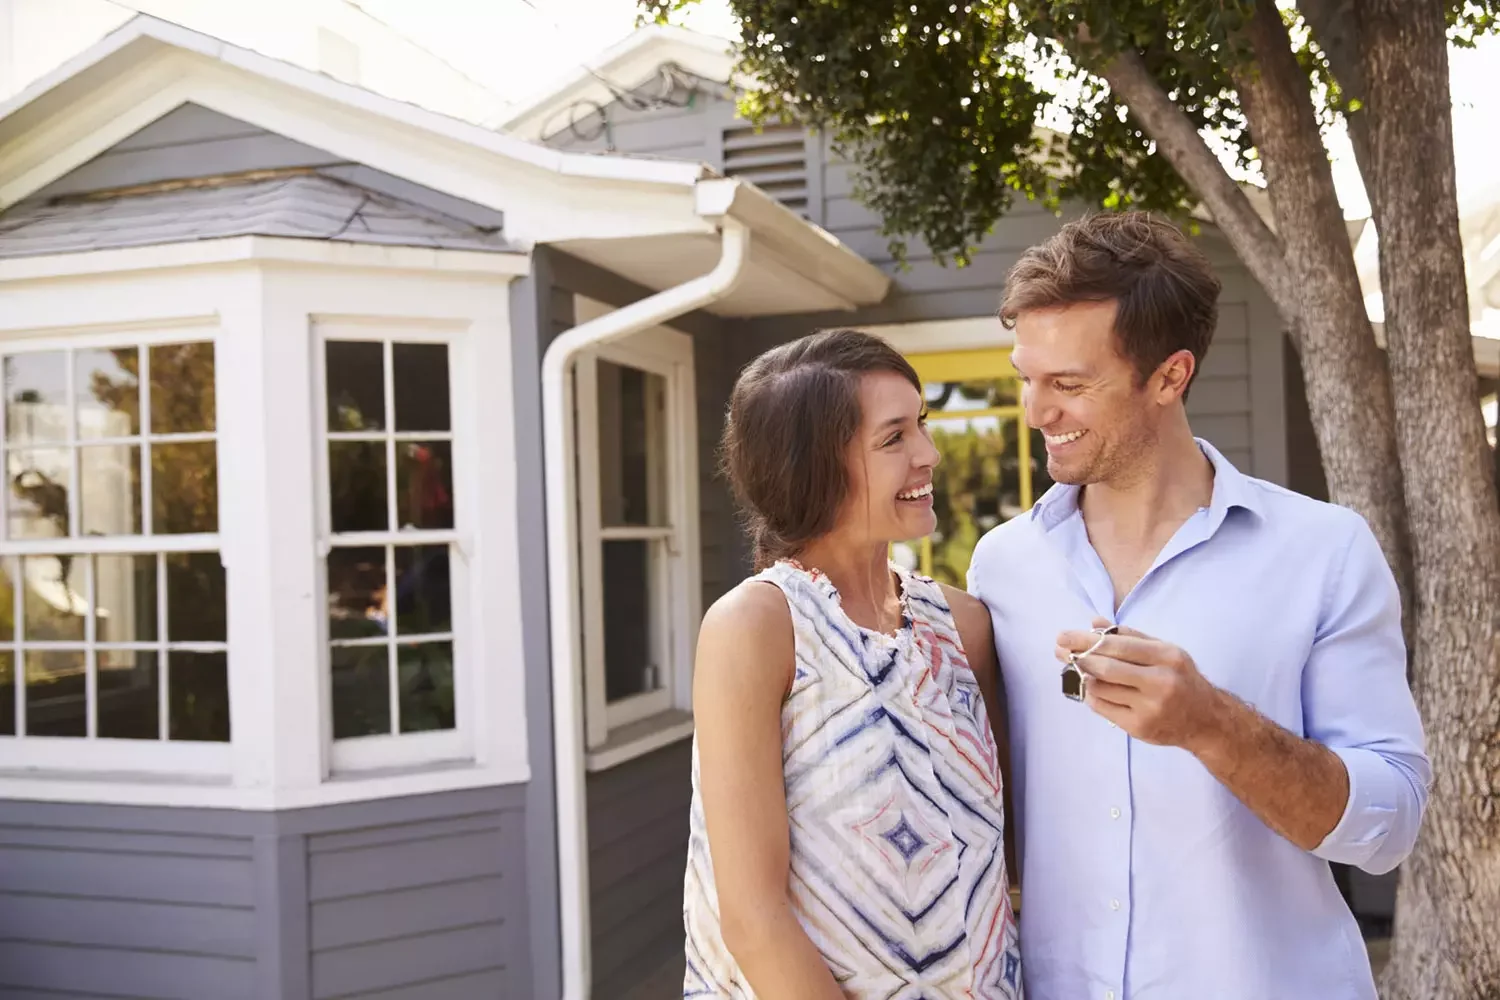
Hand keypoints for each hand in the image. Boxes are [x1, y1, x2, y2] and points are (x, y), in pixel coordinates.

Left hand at [1055, 618, 1226, 750]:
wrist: (1205, 720)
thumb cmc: (1180, 679)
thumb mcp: (1165, 651)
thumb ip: (1130, 636)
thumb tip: (1094, 623)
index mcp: (1167, 657)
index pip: (1117, 645)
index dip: (1085, 640)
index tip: (1063, 636)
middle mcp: (1161, 682)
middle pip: (1106, 668)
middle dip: (1077, 657)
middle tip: (1059, 651)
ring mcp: (1150, 708)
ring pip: (1101, 689)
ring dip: (1084, 677)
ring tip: (1078, 669)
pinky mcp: (1140, 728)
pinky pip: (1103, 708)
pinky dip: (1092, 696)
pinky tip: (1092, 689)